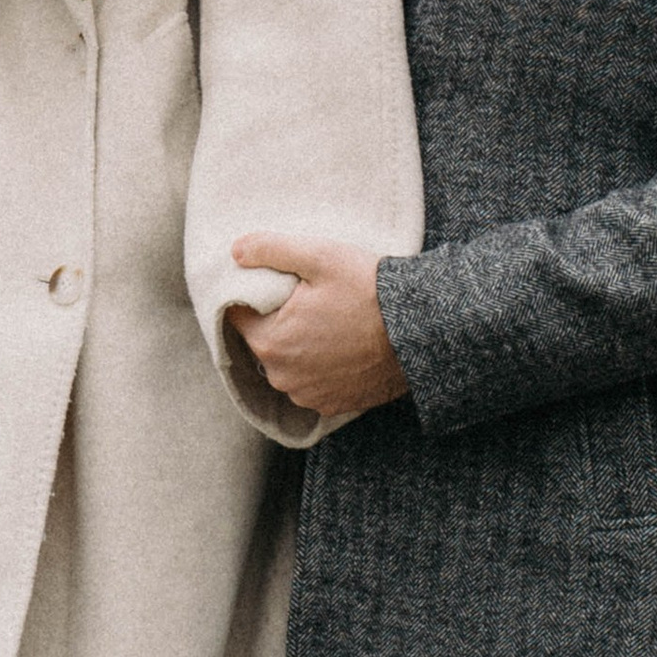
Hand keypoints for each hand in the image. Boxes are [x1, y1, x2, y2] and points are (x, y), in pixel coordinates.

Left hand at [229, 234, 409, 418]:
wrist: (421, 331)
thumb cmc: (369, 291)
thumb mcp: (320, 257)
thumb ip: (271, 250)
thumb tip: (235, 250)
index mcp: (270, 342)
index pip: (238, 317)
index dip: (253, 298)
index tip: (276, 286)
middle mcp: (283, 378)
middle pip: (263, 341)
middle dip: (277, 322)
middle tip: (308, 299)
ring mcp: (309, 396)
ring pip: (288, 365)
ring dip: (299, 347)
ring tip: (328, 322)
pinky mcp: (333, 406)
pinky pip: (312, 383)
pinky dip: (320, 367)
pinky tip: (341, 347)